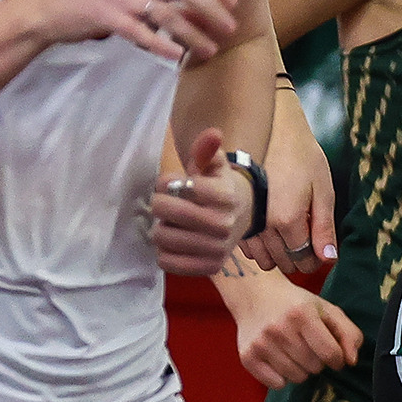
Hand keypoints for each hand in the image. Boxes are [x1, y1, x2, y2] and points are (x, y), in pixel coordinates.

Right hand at [25, 0, 237, 62]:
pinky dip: (161, 44)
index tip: (233, 1)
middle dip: (213, 8)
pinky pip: (140, 31)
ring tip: (210, 48)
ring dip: (193, 33)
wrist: (48, 7)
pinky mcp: (105, 15)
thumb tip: (198, 6)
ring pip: (167, 13)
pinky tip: (177, 56)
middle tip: (230, 27)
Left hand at [153, 127, 255, 275]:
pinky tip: (175, 242)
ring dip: (161, 228)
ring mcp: (217, 249)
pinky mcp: (208, 268)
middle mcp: (224, 224)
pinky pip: (166, 261)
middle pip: (167, 212)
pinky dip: (164, 251)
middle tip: (165, 203)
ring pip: (163, 237)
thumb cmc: (221, 188)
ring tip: (173, 223)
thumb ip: (208, 149)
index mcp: (226, 196)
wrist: (243, 219)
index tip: (169, 183)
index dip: (166, 182)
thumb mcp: (216, 166)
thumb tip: (213, 133)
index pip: (180, 187)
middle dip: (159, 204)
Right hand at [229, 278, 362, 388]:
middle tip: (308, 345)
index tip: (333, 354)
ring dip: (301, 369)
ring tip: (294, 351)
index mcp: (303, 314)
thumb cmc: (296, 304)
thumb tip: (351, 361)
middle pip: (315, 367)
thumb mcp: (326, 309)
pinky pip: (277, 384)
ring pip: (297, 378)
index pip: (331, 353)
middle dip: (317, 360)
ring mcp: (262, 344)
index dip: (337, 358)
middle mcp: (280, 328)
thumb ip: (348, 333)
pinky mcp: (248, 357)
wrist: (256, 295)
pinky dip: (282, 377)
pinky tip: (280, 358)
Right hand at [242, 96, 339, 272]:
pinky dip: (260, 247)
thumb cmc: (302, 157)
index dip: (315, 259)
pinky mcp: (235, 218)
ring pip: (264, 261)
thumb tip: (329, 259)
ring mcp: (246, 224)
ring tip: (289, 235)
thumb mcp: (323, 189)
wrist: (272, 132)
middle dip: (298, 257)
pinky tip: (271, 230)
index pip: (304, 260)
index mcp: (288, 220)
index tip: (320, 249)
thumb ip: (325, 227)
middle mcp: (264, 227)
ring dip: (278, 255)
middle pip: (284, 263)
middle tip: (307, 239)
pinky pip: (248, 250)